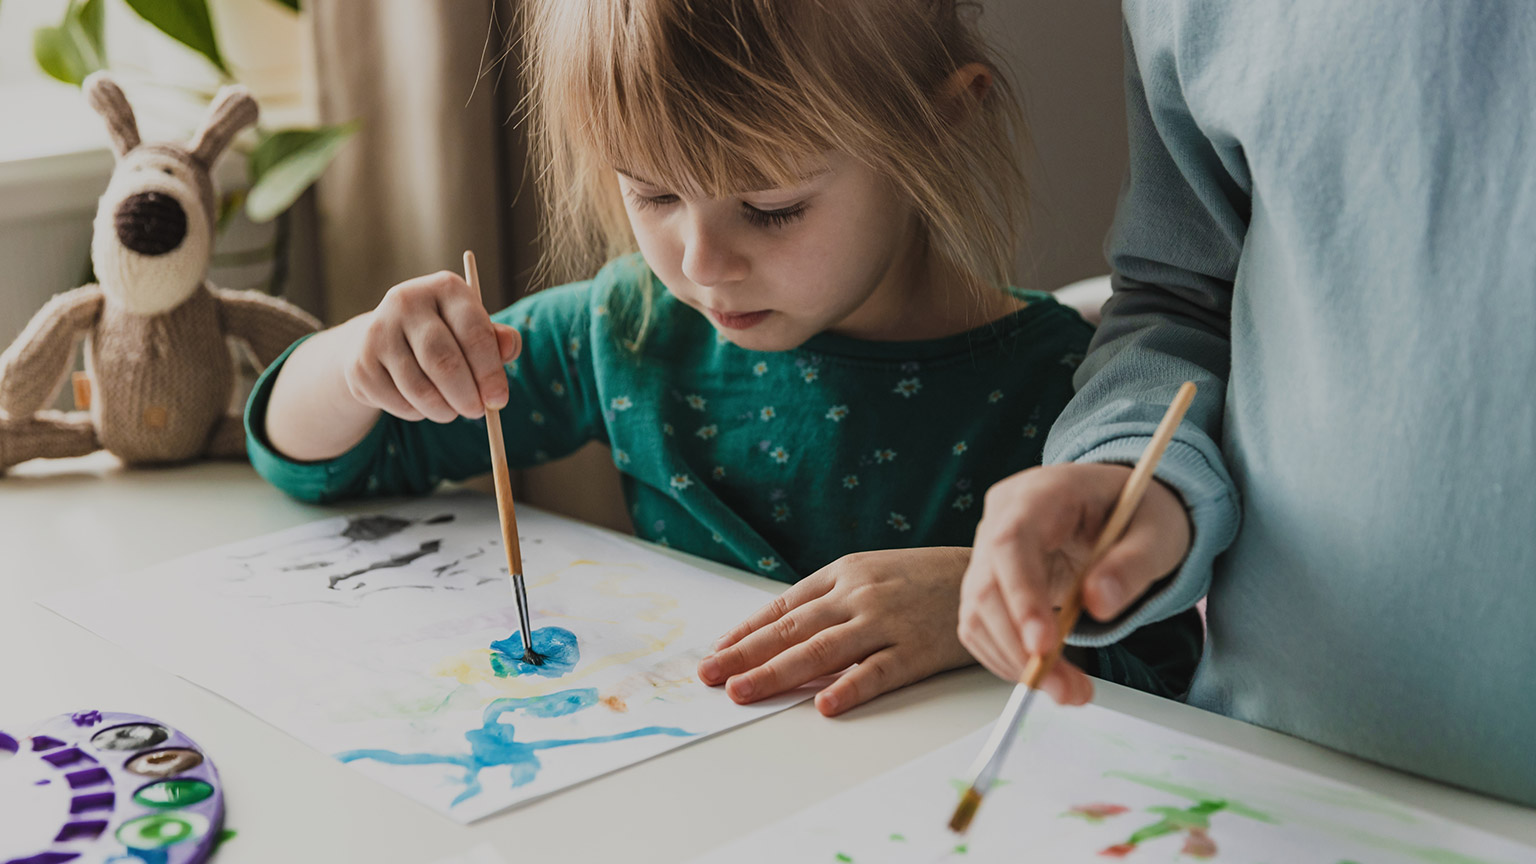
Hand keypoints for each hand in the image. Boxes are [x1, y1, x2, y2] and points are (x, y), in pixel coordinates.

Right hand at [344, 271, 521, 421]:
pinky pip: (398, 402)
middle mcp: (407, 301)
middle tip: (478, 413)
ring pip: (419, 387)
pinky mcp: (361, 363)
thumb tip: (509, 348)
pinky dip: (418, 413)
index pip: (473, 332)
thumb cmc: (445, 336)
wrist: (384, 342)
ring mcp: (378, 331)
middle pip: (442, 361)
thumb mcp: (473, 330)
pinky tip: (423, 403)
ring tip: (453, 411)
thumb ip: (497, 340)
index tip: (499, 400)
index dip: (490, 372)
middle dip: (467, 395)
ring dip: (443, 410)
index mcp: (445, 288)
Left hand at [698, 547, 975, 716]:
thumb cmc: (924, 579)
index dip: (747, 632)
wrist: (989, 575)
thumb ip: (831, 600)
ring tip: (743, 692)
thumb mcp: (872, 574)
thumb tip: (782, 632)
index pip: (783, 607)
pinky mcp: (917, 650)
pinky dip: (849, 688)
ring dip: (776, 672)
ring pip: (821, 651)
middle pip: (792, 630)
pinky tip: (823, 706)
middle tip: (711, 677)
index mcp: (843, 573)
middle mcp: (858, 595)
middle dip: (745, 655)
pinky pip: (877, 672)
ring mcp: (886, 622)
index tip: (716, 653)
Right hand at [959, 463, 1190, 704]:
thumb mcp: (1157, 532)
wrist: (1122, 507)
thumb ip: (1131, 566)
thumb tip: (1099, 604)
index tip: (1045, 645)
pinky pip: (982, 626)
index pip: (1011, 542)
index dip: (1021, 596)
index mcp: (1040, 493)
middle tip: (1067, 691)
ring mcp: (989, 551)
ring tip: (1069, 691)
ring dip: (1015, 662)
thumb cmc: (1138, 512)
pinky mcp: (990, 581)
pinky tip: (1046, 673)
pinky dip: (1008, 658)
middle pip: (985, 587)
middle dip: (1020, 647)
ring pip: (978, 614)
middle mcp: (1000, 518)